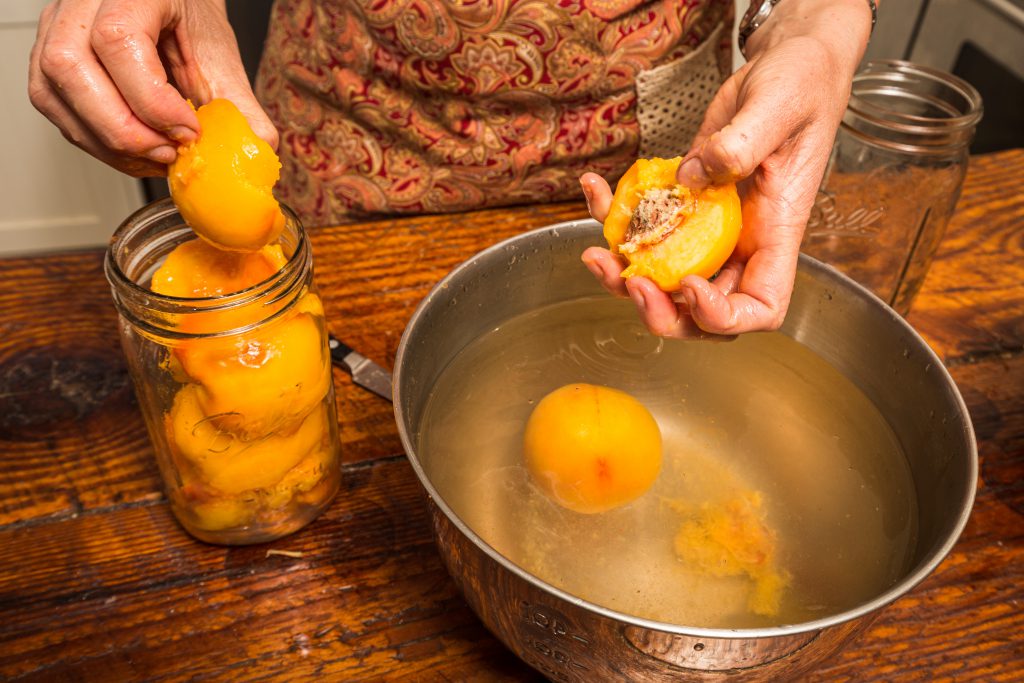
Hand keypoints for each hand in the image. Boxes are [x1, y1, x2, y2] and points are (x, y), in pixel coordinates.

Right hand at [28, 0, 275, 176]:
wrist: (169, 4)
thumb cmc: (188, 19)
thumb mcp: (219, 53)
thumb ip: (238, 103)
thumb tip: (258, 147)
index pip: (117, 39)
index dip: (150, 99)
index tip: (188, 130)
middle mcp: (80, 1)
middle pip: (70, 67)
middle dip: (124, 129)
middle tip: (169, 153)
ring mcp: (53, 25)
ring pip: (52, 91)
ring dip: (107, 141)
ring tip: (155, 155)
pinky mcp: (44, 57)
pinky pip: (52, 106)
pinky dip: (94, 139)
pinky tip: (132, 149)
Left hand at [580, 0, 872, 338]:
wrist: (784, 66)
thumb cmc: (801, 85)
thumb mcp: (779, 106)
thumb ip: (742, 142)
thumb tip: (691, 177)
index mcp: (776, 232)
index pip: (760, 307)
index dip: (722, 316)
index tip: (689, 285)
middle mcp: (742, 242)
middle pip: (703, 311)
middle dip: (663, 312)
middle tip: (631, 282)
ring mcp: (708, 227)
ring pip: (665, 280)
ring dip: (625, 278)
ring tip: (596, 253)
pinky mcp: (682, 204)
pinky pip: (644, 229)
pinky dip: (613, 219)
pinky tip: (596, 190)